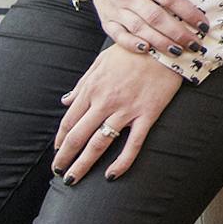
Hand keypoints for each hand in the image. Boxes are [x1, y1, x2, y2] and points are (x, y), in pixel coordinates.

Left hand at [52, 45, 182, 182]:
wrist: (164, 45)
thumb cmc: (132, 50)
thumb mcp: (101, 61)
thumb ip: (82, 83)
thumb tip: (65, 101)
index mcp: (92, 88)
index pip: (69, 120)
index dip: (61, 139)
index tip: (58, 151)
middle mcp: (105, 101)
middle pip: (78, 136)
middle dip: (65, 157)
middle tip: (58, 172)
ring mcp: (126, 110)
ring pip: (99, 143)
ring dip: (83, 164)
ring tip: (72, 179)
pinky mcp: (147, 114)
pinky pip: (132, 144)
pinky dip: (121, 162)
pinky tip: (111, 175)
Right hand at [86, 0, 208, 56]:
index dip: (188, 12)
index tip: (203, 25)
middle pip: (156, 17)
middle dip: (177, 33)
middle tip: (194, 44)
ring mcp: (118, 10)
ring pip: (140, 28)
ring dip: (160, 42)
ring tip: (178, 51)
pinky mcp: (107, 21)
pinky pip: (118, 35)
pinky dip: (132, 44)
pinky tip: (147, 49)